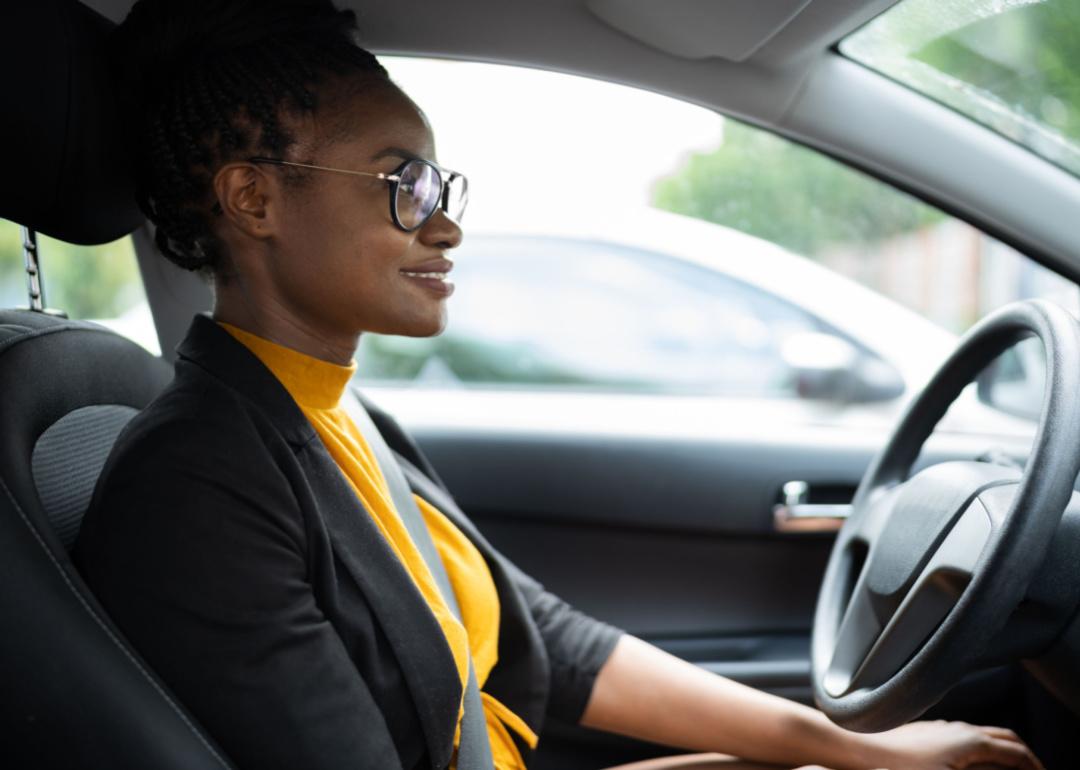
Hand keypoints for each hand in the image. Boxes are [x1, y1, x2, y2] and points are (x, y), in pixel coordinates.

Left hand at [861, 720, 1043, 769]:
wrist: (861, 750)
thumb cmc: (901, 768)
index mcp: (972, 741)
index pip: (1017, 752)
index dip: (1034, 767)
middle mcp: (959, 729)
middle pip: (1004, 737)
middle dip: (1022, 755)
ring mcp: (942, 728)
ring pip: (982, 735)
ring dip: (1000, 751)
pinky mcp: (926, 731)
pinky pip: (962, 737)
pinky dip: (979, 749)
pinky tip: (970, 762)